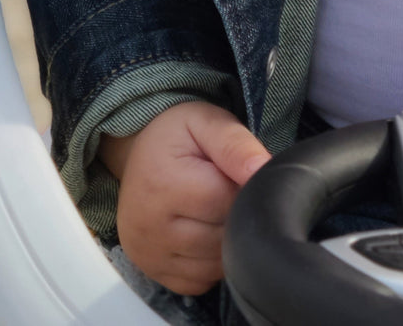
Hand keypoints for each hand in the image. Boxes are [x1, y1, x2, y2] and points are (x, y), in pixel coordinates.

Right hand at [100, 101, 270, 295]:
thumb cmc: (176, 135)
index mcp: (163, 185)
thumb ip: (236, 144)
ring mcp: (148, 255)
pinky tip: (207, 231)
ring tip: (219, 207)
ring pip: (214, 264)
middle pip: (221, 236)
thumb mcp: (206, 122)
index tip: (240, 172)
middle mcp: (149, 227)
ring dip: (228, 239)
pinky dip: (211, 262)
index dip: (245, 187)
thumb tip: (263, 169)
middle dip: (237, 213)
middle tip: (230, 188)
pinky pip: (199, 281)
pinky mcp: (152, 272)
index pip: (226, 202)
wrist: (139, 153)